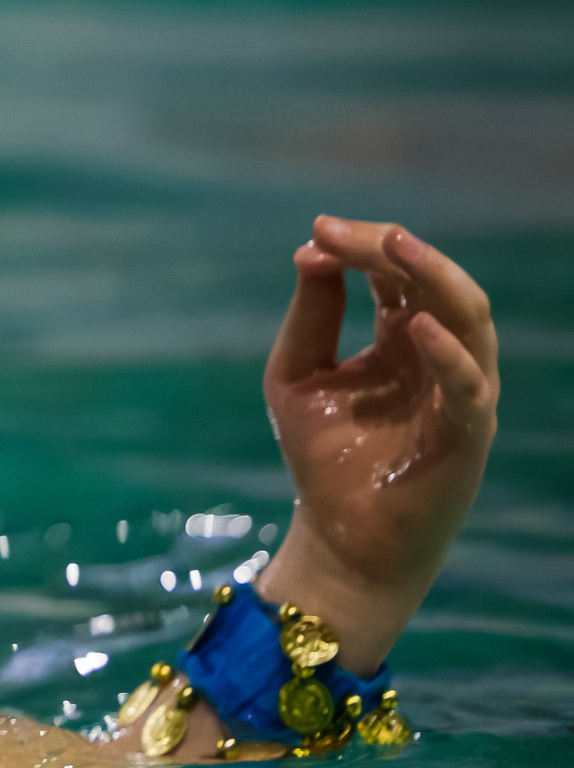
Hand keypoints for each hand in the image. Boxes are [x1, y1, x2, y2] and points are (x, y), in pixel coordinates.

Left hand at [259, 215, 499, 671]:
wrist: (337, 538)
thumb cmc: (322, 458)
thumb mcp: (297, 376)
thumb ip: (310, 317)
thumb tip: (311, 251)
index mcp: (401, 338)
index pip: (395, 274)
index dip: (362, 246)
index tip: (319, 229)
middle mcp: (439, 357)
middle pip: (433, 283)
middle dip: (392, 250)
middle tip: (345, 230)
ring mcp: (460, 391)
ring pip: (468, 318)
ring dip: (435, 278)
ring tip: (395, 246)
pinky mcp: (466, 434)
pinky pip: (469, 386)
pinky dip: (448, 354)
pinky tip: (418, 326)